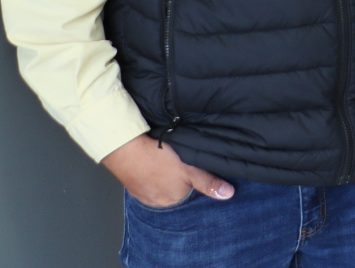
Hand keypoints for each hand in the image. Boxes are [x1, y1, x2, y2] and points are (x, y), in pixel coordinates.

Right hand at [101, 134, 232, 207]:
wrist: (125, 150)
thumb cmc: (158, 159)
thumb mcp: (189, 169)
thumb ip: (208, 182)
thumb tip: (228, 194)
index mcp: (173, 202)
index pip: (192, 197)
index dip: (196, 185)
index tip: (197, 174)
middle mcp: (158, 203)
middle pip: (177, 194)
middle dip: (182, 183)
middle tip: (182, 168)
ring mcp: (144, 196)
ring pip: (163, 188)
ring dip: (167, 179)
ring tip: (170, 166)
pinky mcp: (134, 186)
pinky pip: (149, 184)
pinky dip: (154, 176)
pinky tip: (157, 166)